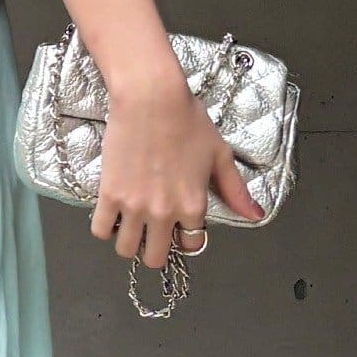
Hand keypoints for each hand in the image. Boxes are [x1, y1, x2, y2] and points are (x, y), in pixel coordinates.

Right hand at [90, 65, 264, 268]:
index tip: (179, 227)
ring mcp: (134, 206)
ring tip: (132, 224)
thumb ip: (235, 190)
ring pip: (126, 250)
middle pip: (155, 258)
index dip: (185, 238)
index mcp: (192, 205)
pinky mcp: (109, 194)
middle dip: (156, 249)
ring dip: (130, 242)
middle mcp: (163, 212)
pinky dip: (106, 228)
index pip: (190, 246)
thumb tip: (256, 215)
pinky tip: (113, 214)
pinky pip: (100, 230)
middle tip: (152, 232)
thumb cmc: (188, 120)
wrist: (151, 98)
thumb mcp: (219, 155)